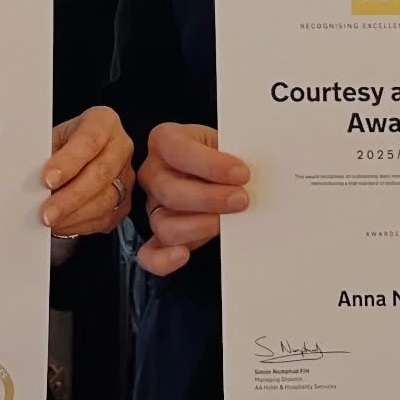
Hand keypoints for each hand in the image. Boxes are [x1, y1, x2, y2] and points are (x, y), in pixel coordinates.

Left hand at [41, 106, 133, 238]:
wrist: (76, 155)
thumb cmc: (62, 144)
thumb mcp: (51, 137)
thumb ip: (44, 154)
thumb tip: (28, 178)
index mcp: (103, 122)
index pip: (89, 140)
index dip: (69, 161)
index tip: (47, 179)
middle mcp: (121, 147)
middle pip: (100, 174)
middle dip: (70, 197)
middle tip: (46, 212)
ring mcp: (126, 176)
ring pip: (105, 200)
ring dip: (73, 215)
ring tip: (49, 221)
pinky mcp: (124, 201)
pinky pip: (105, 218)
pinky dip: (80, 225)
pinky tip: (61, 225)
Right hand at [135, 122, 249, 276]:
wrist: (219, 168)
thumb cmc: (221, 152)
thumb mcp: (225, 140)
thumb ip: (233, 153)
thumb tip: (249, 175)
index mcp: (165, 140)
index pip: (179, 151)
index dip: (211, 164)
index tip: (242, 172)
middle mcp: (153, 172)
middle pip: (170, 192)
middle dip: (210, 199)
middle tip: (241, 200)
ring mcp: (153, 205)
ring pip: (164, 224)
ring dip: (199, 227)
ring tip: (226, 222)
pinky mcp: (158, 234)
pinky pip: (149, 252)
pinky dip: (163, 259)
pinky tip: (183, 255)